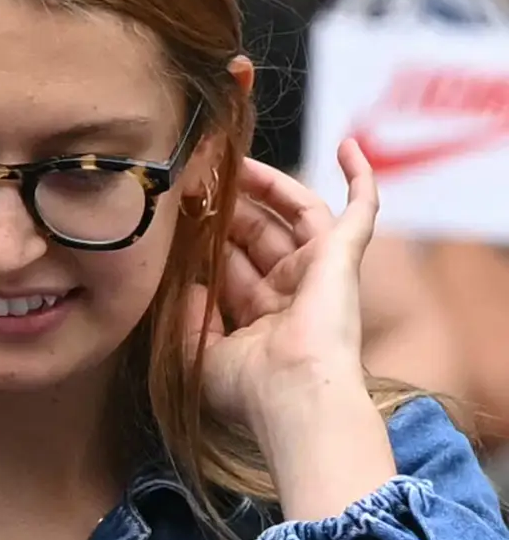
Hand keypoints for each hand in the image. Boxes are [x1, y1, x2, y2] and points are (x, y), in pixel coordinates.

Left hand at [193, 144, 377, 434]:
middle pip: (257, 235)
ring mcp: (319, 271)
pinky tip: (348, 145)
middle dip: (227, 207)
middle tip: (195, 180)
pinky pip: (361, 209)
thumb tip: (184, 281)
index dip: (206, 240)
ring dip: (266, 186)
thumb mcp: (200, 352)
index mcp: (260, 318)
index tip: (178, 214)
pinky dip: (359, 177)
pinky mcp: (343, 256)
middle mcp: (291, 291)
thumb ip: (187, 315)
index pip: (230, 267)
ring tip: (231, 161)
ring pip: (293, 214)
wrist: (292, 395)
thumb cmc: (249, 388)